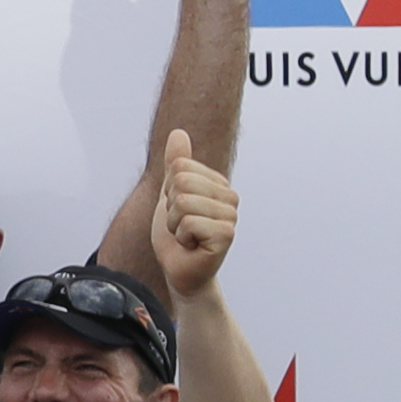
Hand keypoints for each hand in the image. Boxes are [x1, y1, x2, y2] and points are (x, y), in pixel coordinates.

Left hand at [150, 126, 235, 297]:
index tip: (178, 210)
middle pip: (181, 183)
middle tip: (181, 226)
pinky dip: (181, 237)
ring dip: (174, 224)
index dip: (168, 191)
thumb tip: (178, 132)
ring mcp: (231, 216)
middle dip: (170, 208)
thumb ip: (176, 163)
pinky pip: (189, 223)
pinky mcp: (226, 235)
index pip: (180, 166)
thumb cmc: (176, 234)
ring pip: (183, 203)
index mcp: (218, 183)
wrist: (180, 269)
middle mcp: (230, 197)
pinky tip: (192, 246)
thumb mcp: (170, 193)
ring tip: (187, 236)